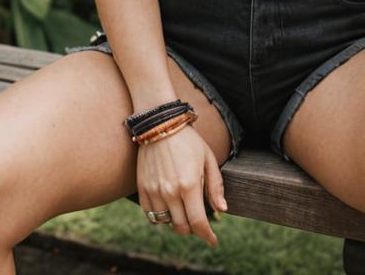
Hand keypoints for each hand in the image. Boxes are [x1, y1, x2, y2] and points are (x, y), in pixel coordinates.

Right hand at [136, 125, 226, 246]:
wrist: (160, 124)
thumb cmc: (188, 140)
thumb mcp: (208, 158)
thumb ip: (215, 186)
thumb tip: (222, 209)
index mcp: (189, 185)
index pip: (198, 222)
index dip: (207, 235)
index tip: (213, 240)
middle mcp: (170, 192)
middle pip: (182, 227)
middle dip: (193, 228)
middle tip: (199, 220)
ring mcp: (154, 191)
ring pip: (166, 223)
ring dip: (177, 222)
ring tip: (184, 211)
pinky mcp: (142, 188)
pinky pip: (150, 215)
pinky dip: (160, 217)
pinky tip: (169, 207)